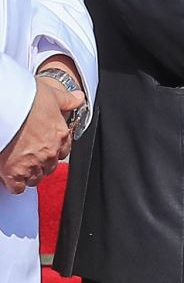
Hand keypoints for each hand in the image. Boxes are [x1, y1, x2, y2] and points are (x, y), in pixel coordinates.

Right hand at [0, 74, 83, 192]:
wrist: (7, 109)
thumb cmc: (28, 101)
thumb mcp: (53, 95)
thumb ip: (67, 100)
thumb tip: (78, 98)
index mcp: (60, 135)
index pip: (64, 151)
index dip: (54, 151)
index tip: (46, 150)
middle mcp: (49, 152)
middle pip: (50, 166)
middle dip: (41, 164)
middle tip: (30, 159)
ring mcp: (32, 163)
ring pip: (35, 178)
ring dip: (29, 175)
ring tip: (21, 168)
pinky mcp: (14, 173)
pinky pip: (18, 187)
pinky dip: (15, 185)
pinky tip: (11, 179)